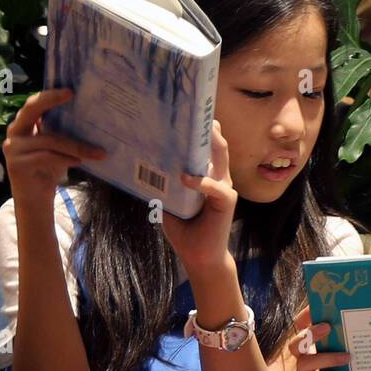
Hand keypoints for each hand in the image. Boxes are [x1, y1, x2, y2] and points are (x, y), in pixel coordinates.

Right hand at [2, 90, 105, 211]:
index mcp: (24, 124)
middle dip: (51, 99)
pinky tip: (79, 162)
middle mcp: (15, 132)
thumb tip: (95, 116)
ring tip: (97, 152)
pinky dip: (65, 158)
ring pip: (49, 140)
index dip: (50, 95)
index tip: (70, 91)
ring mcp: (13, 148)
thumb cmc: (49, 168)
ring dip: (76, 146)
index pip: (35, 103)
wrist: (36, 199)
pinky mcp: (17, 164)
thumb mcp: (58, 146)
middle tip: (71, 94)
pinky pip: (46, 156)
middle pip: (31, 110)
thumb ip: (64, 130)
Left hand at [160, 122, 237, 280]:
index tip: (189, 116)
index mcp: (207, 176)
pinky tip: (185, 177)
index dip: (201, 133)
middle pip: (218, 148)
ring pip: (220, 160)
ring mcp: (224, 188)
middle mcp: (219, 178)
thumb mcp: (170, 203)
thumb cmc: (186, 230)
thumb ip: (165, 185)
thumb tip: (143, 168)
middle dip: (210, 130)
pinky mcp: (227, 201)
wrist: (199, 257)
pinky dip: (200, 181)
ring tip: (203, 130)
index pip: (207, 149)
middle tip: (201, 113)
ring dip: (212, 144)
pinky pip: (214, 186)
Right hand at [290, 309, 349, 370]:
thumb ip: (349, 333)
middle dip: (310, 334)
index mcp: (312, 342)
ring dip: (326, 358)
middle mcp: (305, 356)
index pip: (301, 325)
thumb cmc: (346, 366)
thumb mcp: (347, 347)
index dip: (304, 316)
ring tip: (347, 357)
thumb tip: (364, 311)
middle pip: (296, 344)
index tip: (314, 308)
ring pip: (304, 363)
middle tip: (328, 327)